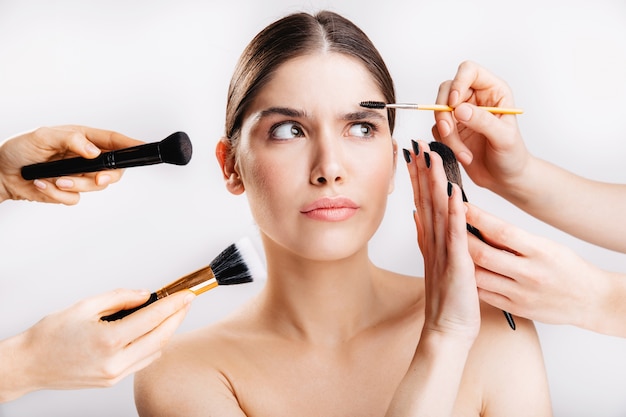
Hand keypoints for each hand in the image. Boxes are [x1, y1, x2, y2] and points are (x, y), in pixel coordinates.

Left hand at [0, 125, 143, 204]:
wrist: (2, 173)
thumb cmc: (20, 149)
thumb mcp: (44, 136)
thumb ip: (71, 139)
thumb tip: (93, 150)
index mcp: (83, 139)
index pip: (113, 141)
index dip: (130, 144)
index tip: (142, 148)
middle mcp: (85, 158)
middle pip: (113, 169)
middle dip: (106, 176)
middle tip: (98, 179)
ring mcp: (78, 176)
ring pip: (95, 187)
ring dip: (75, 185)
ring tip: (55, 179)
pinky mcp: (69, 191)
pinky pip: (75, 198)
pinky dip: (58, 194)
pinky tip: (44, 184)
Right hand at [1, 288, 192, 401]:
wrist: (29, 365)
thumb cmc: (51, 335)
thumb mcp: (86, 306)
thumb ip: (120, 298)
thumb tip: (146, 294)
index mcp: (109, 340)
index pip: (153, 318)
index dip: (174, 304)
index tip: (187, 294)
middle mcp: (115, 361)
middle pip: (161, 337)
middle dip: (178, 317)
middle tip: (186, 302)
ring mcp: (115, 375)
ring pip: (155, 351)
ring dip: (167, 332)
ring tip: (170, 314)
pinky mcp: (113, 381)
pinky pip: (143, 361)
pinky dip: (153, 345)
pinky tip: (153, 332)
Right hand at [404, 140, 479, 341]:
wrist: (447, 330)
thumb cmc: (446, 300)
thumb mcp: (435, 263)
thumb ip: (428, 238)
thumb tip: (419, 216)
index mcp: (430, 240)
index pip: (422, 201)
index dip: (417, 176)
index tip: (414, 153)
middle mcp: (433, 242)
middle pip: (426, 199)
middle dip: (422, 170)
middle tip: (418, 144)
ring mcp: (443, 252)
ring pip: (438, 210)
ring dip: (435, 182)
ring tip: (433, 156)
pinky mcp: (457, 264)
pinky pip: (456, 233)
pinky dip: (455, 212)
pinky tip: (453, 192)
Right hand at [432, 61, 530, 193]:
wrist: (505, 178)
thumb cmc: (512, 156)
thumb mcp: (503, 138)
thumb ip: (483, 121)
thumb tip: (459, 109)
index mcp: (493, 91)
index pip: (469, 71)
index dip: (458, 83)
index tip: (454, 104)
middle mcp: (475, 98)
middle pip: (447, 89)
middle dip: (443, 112)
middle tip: (448, 131)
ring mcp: (461, 114)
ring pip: (439, 112)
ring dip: (446, 134)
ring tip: (463, 153)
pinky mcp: (451, 129)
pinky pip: (436, 130)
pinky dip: (445, 144)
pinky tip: (463, 155)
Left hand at [465, 203, 624, 333]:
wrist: (590, 300)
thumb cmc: (567, 268)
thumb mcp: (547, 246)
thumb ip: (516, 239)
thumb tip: (483, 226)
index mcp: (540, 251)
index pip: (502, 231)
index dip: (478, 218)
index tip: (461, 206)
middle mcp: (530, 273)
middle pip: (484, 254)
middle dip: (461, 239)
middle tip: (448, 227)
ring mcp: (522, 294)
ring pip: (479, 276)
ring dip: (463, 262)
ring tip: (453, 249)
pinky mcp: (517, 309)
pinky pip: (485, 294)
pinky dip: (472, 281)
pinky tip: (465, 272)